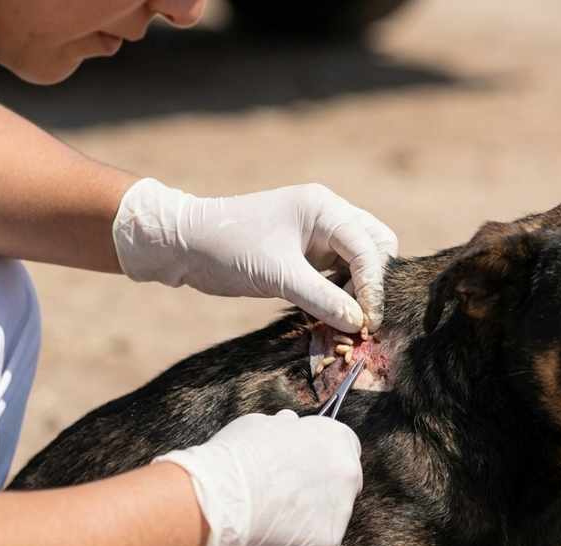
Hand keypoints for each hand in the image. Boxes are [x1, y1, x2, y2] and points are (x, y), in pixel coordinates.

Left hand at [112, 178, 398, 331]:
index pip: (369, 247)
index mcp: (324, 208)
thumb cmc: (228, 249)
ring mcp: (318, 234)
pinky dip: (340, 294)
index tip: (369, 322)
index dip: (374, 287)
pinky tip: (331, 316)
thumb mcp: (278, 276)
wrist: (185, 245)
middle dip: (374, 284)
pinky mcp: (306, 254)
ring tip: (347, 323)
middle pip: (375, 249)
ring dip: (358, 292)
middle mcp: (327, 215)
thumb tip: (359, 323)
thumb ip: (322, 299)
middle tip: (362, 320)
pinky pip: (338, 274)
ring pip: (359, 263)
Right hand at [155, 410, 362, 545]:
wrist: (222, 499)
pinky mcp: (329, 542)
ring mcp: (341, 510)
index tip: (305, 463)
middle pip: (343, 482)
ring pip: (330, 514)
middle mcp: (348, 472)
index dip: (323, 455)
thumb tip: (288, 423)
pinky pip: (318, 541)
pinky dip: (300, 541)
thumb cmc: (238, 456)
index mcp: (336, 439)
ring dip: (310, 515)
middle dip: (321, 486)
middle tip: (287, 492)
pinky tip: (274, 532)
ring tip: (273, 513)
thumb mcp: (261, 425)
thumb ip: (284, 427)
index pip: (344, 446)